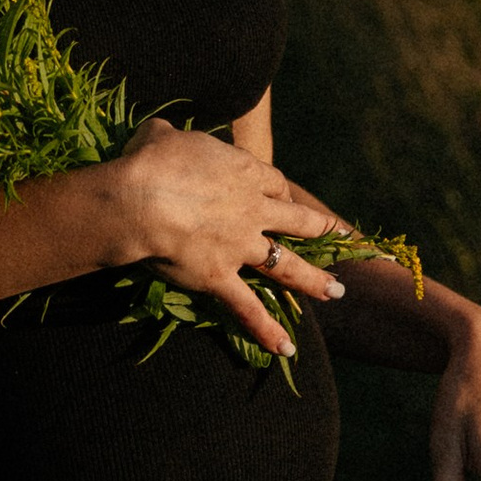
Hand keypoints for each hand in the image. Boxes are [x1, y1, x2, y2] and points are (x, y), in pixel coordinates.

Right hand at [105, 119, 353, 359]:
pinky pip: (248, 309)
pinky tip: (287, 347)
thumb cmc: (149, 161)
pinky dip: (267, 330)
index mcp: (243, 172)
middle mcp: (251, 209)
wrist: (139, 199)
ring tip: (337, 291)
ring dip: (313, 280)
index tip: (284, 198)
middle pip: (296, 220)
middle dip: (320, 230)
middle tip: (341, 237)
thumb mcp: (160, 136)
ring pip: (286, 265)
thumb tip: (158, 133)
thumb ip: (167, 136)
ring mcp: (240, 246)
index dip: (281, 193)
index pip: (275, 183)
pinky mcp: (220, 277)